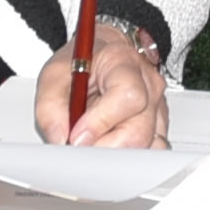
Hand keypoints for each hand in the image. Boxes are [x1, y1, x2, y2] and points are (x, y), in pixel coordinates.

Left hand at [34, 23, 167, 146]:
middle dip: (104, 146)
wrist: (102, 56)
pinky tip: (110, 143)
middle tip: (80, 144)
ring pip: (146, 145)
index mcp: (123, 63)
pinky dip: (128, 154)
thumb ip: (50, 107)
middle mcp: (148, 83)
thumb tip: (59, 138)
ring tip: (94, 139)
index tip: (76, 135)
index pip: (127, 96)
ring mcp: (158, 105)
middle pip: (139, 130)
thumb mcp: (54, 75)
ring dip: (115, 151)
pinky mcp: (159, 124)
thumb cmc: (82, 62)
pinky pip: (152, 149)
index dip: (100, 122)